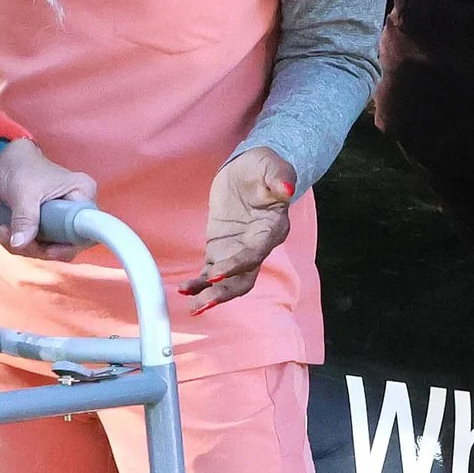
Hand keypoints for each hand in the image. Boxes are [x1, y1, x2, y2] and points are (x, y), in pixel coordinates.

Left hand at [0, 139, 98, 260]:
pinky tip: (5, 230)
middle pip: (68, 244)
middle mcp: (78, 207)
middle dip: (38, 247)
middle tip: (12, 237)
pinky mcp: (51, 224)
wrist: (4, 161)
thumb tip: (20, 244)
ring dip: (25, 246)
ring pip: (52, 247)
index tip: (46, 249)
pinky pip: (42, 244)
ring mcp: (65, 217)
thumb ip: (24, 218)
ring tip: (3, 230)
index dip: (68, 246)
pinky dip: (22, 242)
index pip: (87, 231)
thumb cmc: (20, 167)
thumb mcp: (22, 192)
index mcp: (83, 193)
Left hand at [181, 147, 296, 311]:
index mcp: (272, 230)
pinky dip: (200, 284)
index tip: (214, 274)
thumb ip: (279, 177)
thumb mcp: (271, 166)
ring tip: (192, 306)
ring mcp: (238, 252)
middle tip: (203, 303)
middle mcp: (258, 247)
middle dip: (224, 293)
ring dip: (212, 295)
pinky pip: (212, 273)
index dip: (236, 266)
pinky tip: (185, 291)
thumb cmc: (263, 167)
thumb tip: (287, 189)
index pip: (254, 254)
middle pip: (244, 279)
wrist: (250, 170)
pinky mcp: (222, 250)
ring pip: (229, 282)